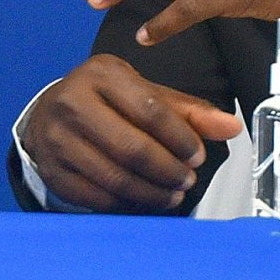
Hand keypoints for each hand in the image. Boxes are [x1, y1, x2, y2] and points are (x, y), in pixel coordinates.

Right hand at [20, 55, 244, 212]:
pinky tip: (142, 200)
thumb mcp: (143, 93)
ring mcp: (56, 138)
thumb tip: (231, 127)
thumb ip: (188, 111)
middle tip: (186, 180)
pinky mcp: (51, 169)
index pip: (151, 110)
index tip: (197, 156)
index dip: (181, 139)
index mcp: (101, 74)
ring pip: (115, 177)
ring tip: (170, 194)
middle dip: (169, 171)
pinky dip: (126, 204)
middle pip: (132, 148)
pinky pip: (97, 197)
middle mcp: (72, 101)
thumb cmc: (102, 101)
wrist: (47, 113)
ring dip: (152, 193)